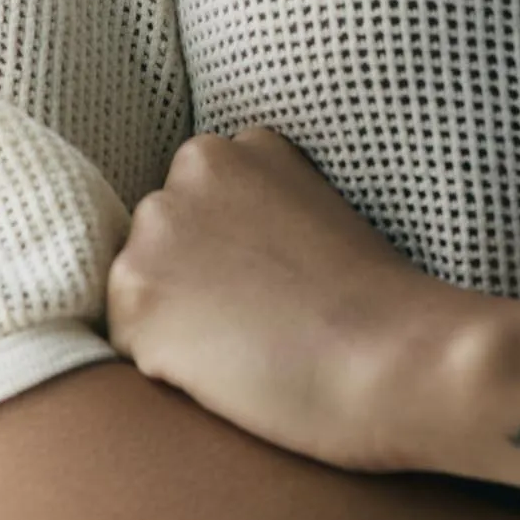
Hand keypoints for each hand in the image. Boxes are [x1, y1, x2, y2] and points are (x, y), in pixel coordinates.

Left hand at [105, 125, 493, 473]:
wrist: (390, 355)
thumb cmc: (372, 299)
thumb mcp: (311, 211)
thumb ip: (252, 210)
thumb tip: (209, 255)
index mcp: (230, 150)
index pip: (192, 206)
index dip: (229, 253)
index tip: (275, 279)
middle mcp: (179, 180)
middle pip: (157, 244)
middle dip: (190, 281)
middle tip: (261, 317)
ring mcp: (152, 241)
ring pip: (138, 294)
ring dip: (175, 324)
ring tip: (248, 345)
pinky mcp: (136, 306)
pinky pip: (129, 348)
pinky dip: (166, 369)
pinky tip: (228, 370)